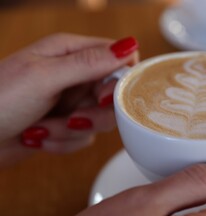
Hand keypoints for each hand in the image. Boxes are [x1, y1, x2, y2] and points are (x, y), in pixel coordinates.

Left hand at [0, 33, 138, 163]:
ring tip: (44, 128)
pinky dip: (64, 142)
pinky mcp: (67, 125)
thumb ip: (89, 63)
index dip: (118, 81)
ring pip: (100, 121)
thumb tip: (129, 46)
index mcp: (70, 52)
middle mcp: (74, 75)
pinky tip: (39, 137)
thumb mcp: (44, 77)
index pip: (117, 59)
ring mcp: (71, 102)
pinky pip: (85, 138)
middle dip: (95, 114)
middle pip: (113, 96)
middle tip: (73, 118)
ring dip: (72, 132)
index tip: (102, 98)